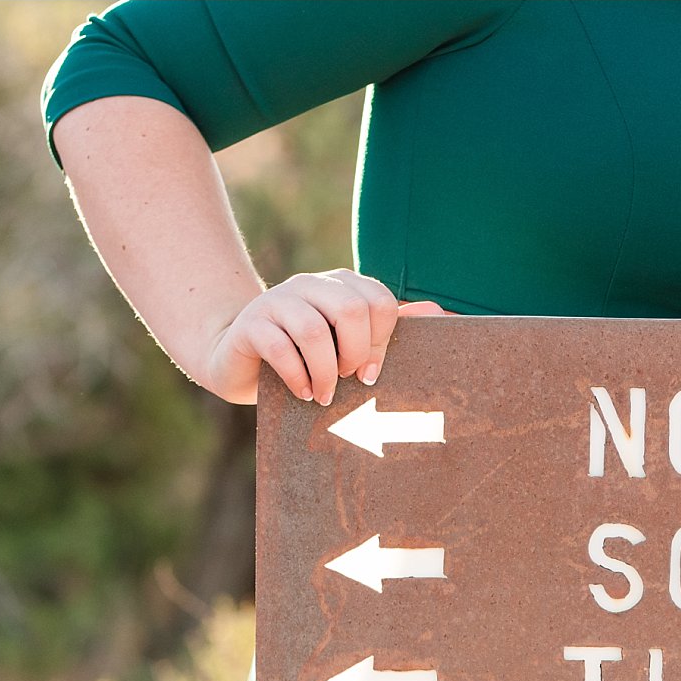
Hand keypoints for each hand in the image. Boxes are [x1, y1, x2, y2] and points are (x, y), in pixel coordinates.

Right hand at [200, 268, 444, 405]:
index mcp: (342, 285)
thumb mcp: (350, 343)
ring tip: (325, 395)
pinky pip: (280, 347)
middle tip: (348, 381)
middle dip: (356, 354)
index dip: (382, 343)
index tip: (371, 375)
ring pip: (313, 330)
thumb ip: (390, 328)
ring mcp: (277, 299)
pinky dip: (298, 377)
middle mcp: (311, 285)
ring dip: (326, 372)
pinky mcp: (250, 323)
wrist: (241, 358)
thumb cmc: (308, 355)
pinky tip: (303, 394)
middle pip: (350, 309)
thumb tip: (439, 312)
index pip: (379, 302)